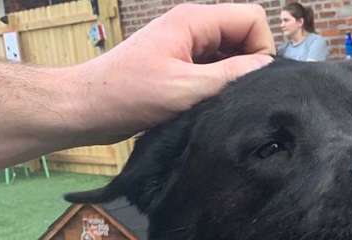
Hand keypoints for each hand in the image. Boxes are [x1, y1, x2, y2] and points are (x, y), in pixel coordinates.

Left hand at [66, 4, 274, 143]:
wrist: (85, 108)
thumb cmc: (127, 96)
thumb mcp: (186, 89)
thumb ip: (230, 76)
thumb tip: (266, 67)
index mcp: (193, 21)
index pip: (252, 18)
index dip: (260, 49)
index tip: (248, 82)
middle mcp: (192, 28)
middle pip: (243, 35)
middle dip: (247, 65)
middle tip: (232, 98)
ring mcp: (185, 47)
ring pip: (229, 55)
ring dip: (230, 79)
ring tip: (214, 105)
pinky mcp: (178, 67)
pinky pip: (213, 70)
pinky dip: (216, 87)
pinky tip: (204, 108)